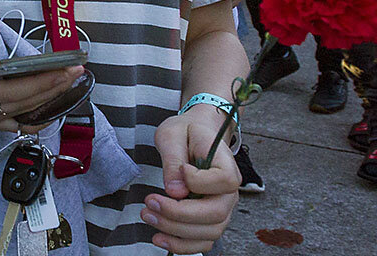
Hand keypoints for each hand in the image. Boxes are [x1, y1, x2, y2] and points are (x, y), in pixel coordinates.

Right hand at [0, 26, 84, 133]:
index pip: (12, 91)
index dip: (41, 82)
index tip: (64, 70)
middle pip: (24, 102)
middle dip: (53, 86)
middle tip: (76, 70)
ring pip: (26, 112)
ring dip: (51, 97)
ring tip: (71, 80)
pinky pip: (21, 125)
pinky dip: (40, 117)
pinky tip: (57, 105)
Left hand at [145, 107, 239, 253]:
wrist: (192, 135)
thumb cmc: (184, 132)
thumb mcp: (172, 135)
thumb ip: (173, 159)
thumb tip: (175, 191)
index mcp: (226, 164)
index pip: (224, 181)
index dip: (200, 181)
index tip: (181, 169)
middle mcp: (229, 191)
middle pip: (215, 213)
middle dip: (179, 214)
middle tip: (149, 202)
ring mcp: (221, 208)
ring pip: (208, 232)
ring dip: (176, 231)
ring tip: (148, 216)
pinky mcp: (209, 220)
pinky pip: (202, 242)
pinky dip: (182, 245)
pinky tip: (158, 238)